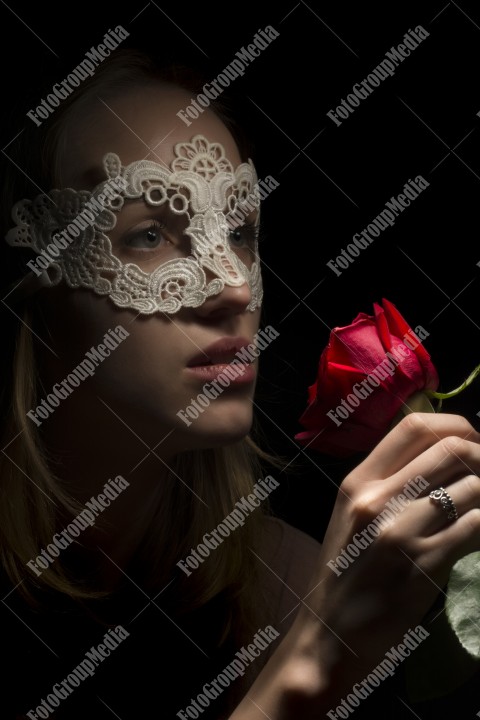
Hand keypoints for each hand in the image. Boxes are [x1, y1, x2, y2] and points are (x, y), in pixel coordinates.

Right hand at [294, 412, 479, 685]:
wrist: (328, 635)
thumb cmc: (343, 575)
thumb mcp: (353, 518)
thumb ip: (389, 486)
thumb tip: (443, 462)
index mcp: (358, 481)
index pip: (414, 426)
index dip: (455, 426)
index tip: (472, 441)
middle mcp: (377, 498)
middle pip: (451, 449)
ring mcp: (400, 530)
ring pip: (472, 487)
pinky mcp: (423, 565)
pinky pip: (476, 527)